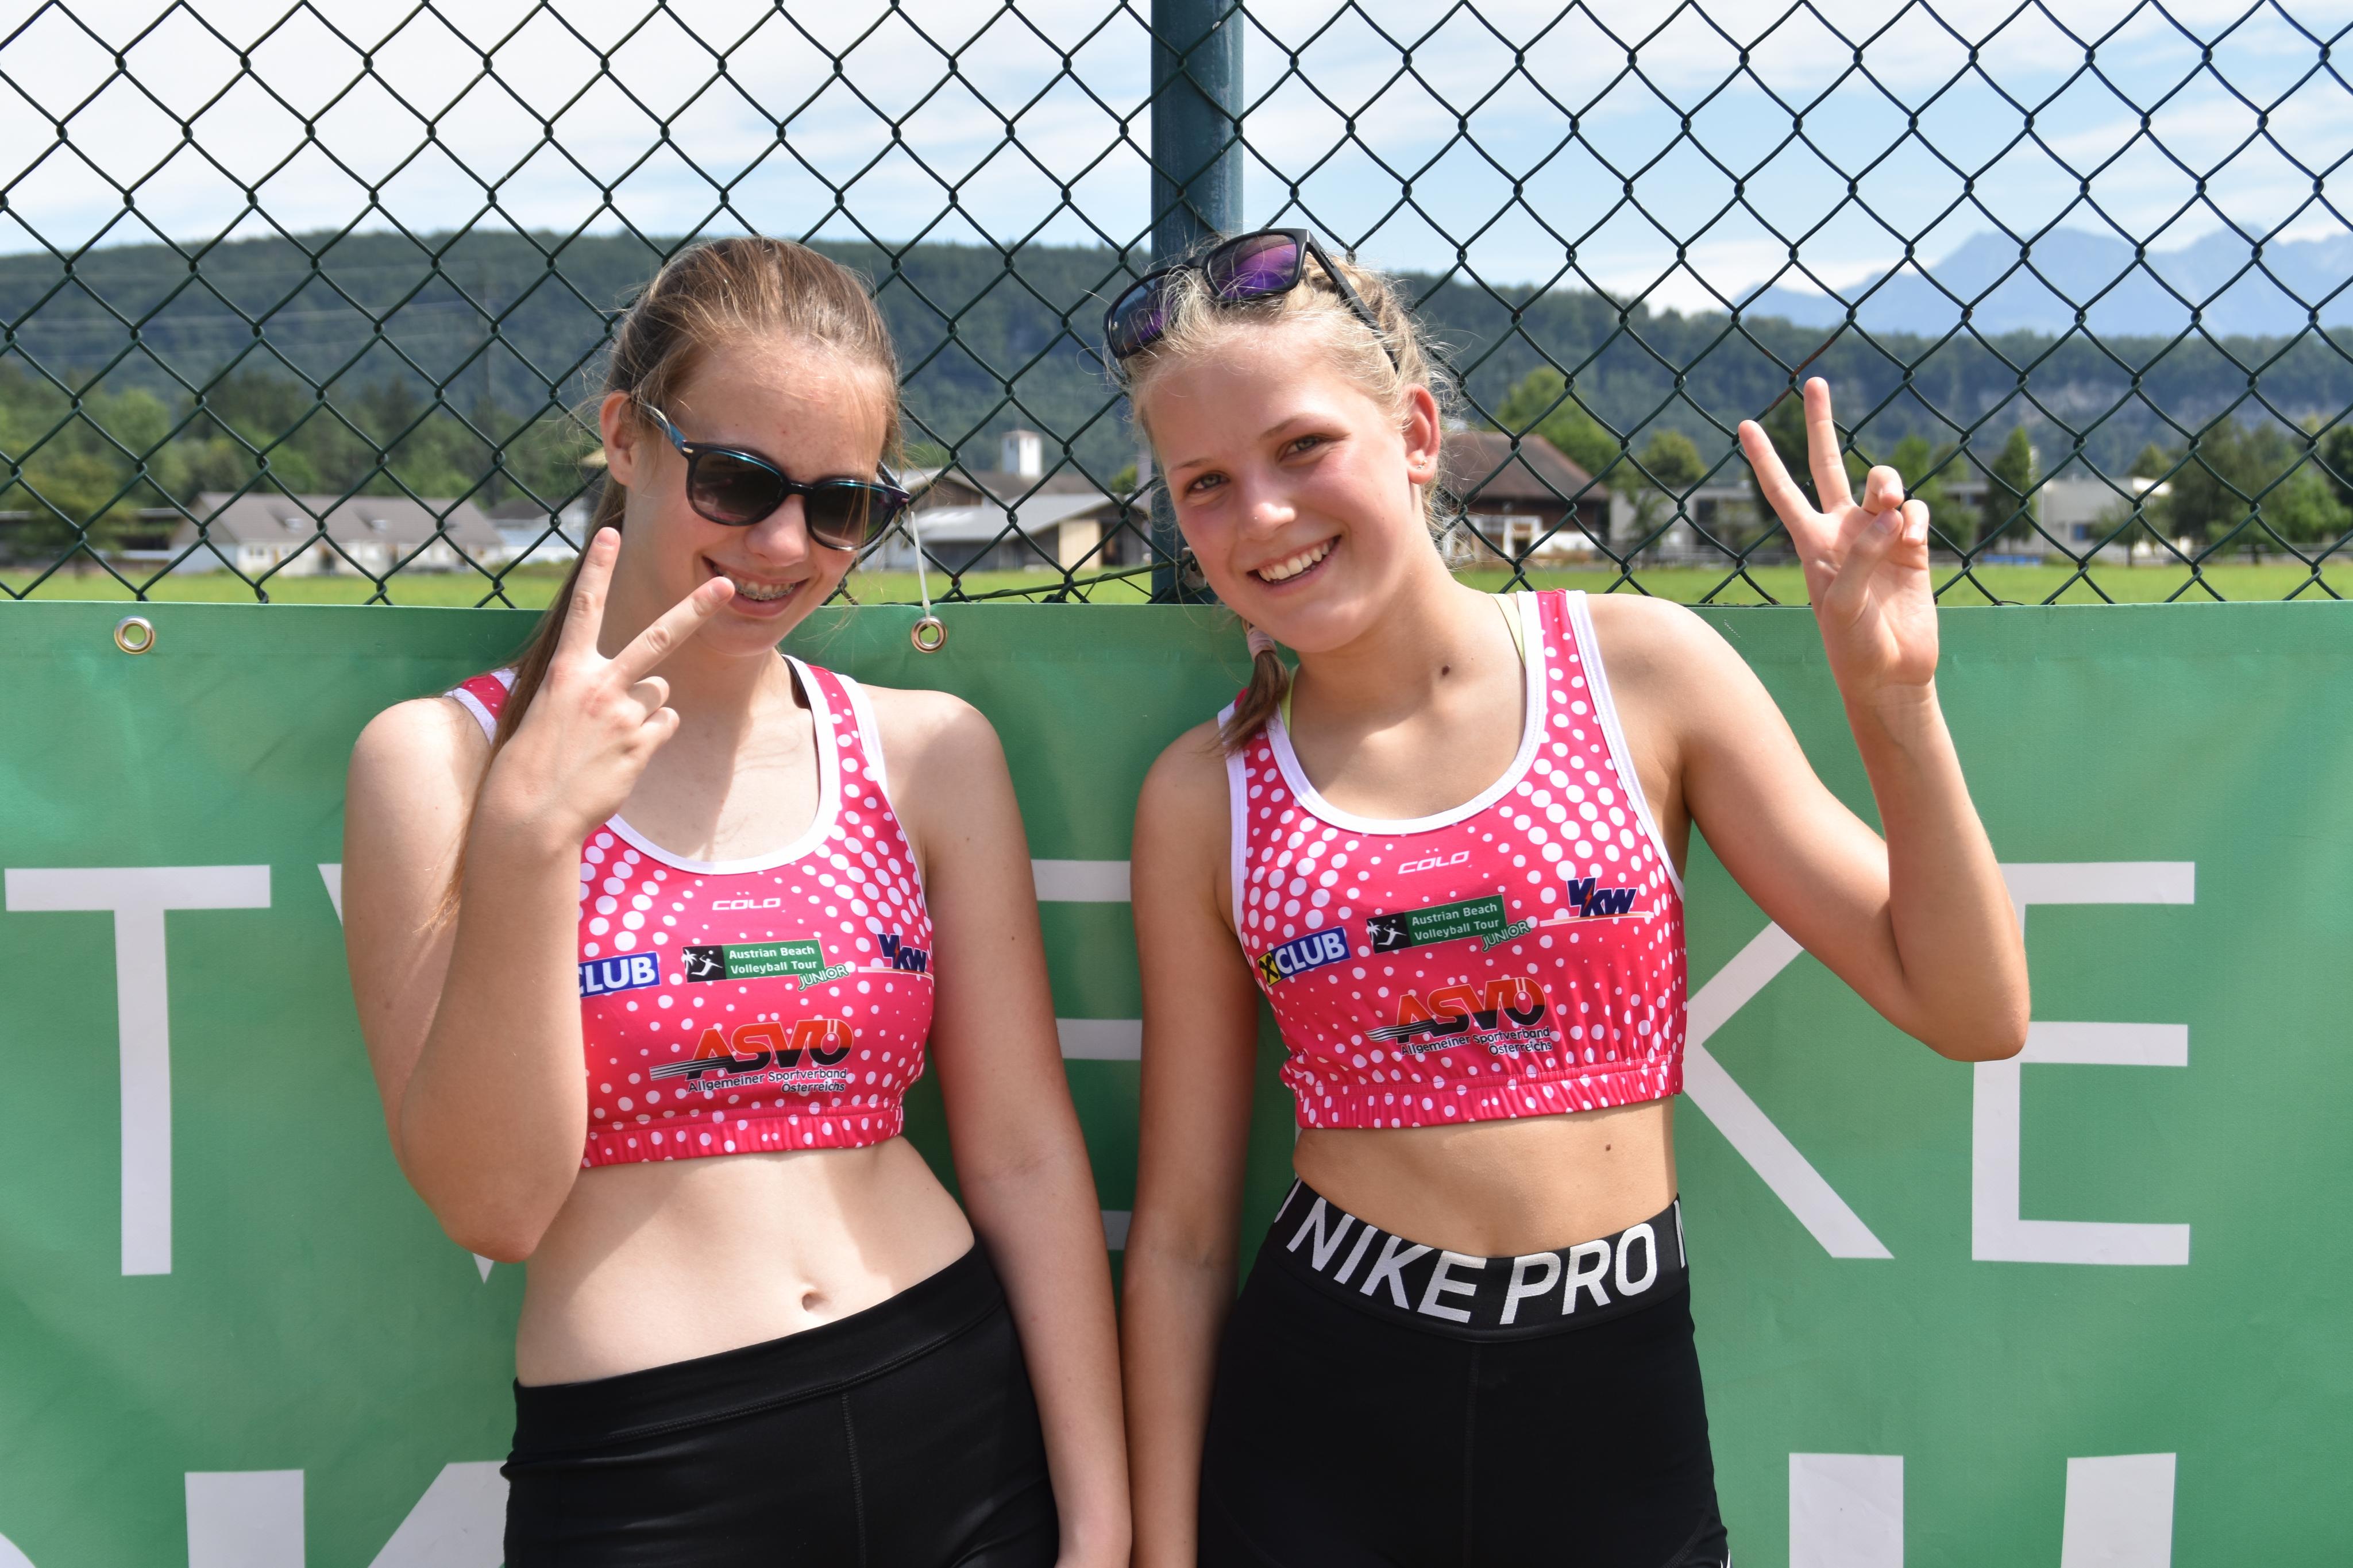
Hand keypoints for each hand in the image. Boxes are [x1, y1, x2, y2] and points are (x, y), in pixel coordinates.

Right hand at [485, 528, 732, 844]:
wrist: (530, 814)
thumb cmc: (534, 763)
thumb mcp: (551, 712)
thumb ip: (595, 689)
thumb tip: (657, 690)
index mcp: (567, 671)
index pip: (584, 609)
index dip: (597, 569)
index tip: (610, 534)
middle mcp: (598, 685)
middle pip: (658, 637)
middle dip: (695, 608)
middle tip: (724, 585)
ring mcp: (624, 715)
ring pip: (660, 692)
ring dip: (645, 709)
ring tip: (609, 736)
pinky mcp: (642, 744)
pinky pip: (665, 725)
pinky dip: (650, 738)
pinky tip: (620, 756)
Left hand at [1739, 377, 1936, 700]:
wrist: (1892, 673)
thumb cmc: (1854, 645)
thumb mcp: (1842, 604)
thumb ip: (1860, 556)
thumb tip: (1890, 514)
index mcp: (1812, 543)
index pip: (1782, 492)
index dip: (1764, 459)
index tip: (1745, 424)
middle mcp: (1842, 531)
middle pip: (1829, 465)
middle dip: (1821, 425)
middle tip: (1815, 383)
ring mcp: (1879, 535)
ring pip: (1883, 482)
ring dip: (1888, 483)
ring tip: (1891, 504)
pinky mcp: (1913, 547)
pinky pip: (1918, 511)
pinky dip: (1917, 519)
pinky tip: (1912, 541)